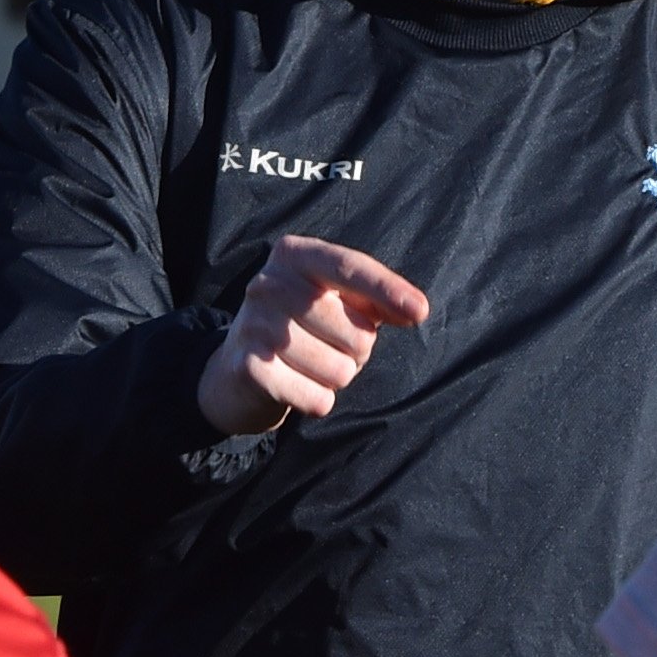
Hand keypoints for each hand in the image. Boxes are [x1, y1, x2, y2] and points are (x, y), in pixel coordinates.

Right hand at [197, 234, 430, 435]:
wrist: (236, 372)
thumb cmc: (301, 328)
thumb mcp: (337, 302)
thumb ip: (376, 300)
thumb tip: (414, 310)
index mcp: (294, 255)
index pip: (349, 267)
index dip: (387, 289)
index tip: (419, 311)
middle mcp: (269, 283)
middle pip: (354, 330)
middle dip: (357, 351)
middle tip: (330, 347)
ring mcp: (254, 325)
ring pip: (339, 370)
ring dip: (336, 378)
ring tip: (310, 366)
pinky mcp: (248, 368)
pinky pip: (317, 398)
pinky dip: (317, 401)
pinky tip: (297, 387)